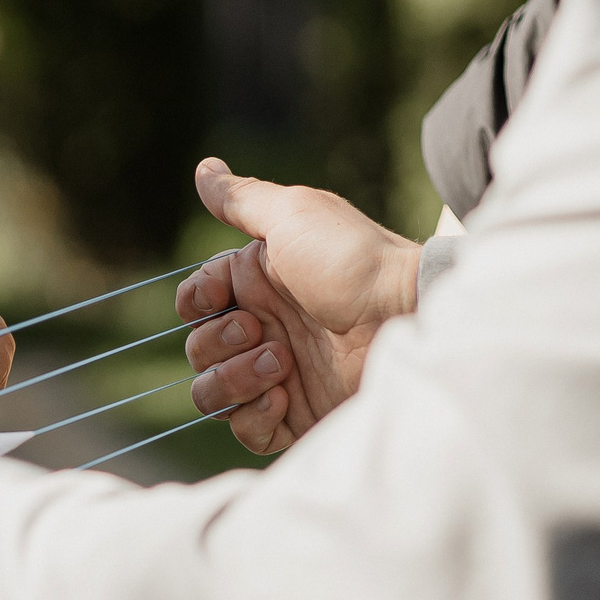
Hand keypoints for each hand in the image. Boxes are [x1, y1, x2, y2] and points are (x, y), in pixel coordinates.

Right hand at [178, 159, 421, 454]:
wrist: (405, 315)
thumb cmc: (351, 260)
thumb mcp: (294, 215)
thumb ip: (241, 199)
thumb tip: (203, 168)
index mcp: (258, 284)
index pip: (194, 302)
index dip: (196, 301)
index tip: (222, 294)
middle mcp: (264, 329)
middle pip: (197, 348)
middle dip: (217, 341)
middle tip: (261, 331)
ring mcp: (279, 375)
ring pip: (212, 392)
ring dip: (234, 379)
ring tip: (280, 364)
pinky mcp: (298, 416)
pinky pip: (247, 430)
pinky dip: (254, 417)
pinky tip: (284, 396)